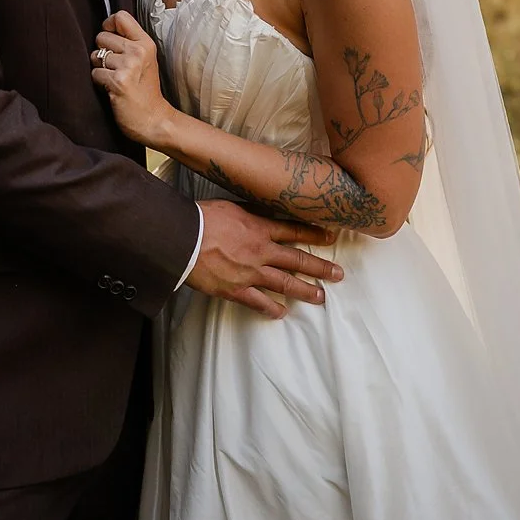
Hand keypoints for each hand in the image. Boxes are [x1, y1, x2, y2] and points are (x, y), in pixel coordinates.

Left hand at [90, 10, 174, 145]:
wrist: (154, 120)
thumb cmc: (146, 90)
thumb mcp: (145, 60)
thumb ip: (129, 42)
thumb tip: (105, 27)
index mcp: (146, 43)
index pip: (120, 16)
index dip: (108, 26)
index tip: (110, 41)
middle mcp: (138, 51)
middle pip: (102, 36)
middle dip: (102, 52)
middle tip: (115, 67)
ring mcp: (128, 66)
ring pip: (95, 56)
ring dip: (100, 68)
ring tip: (114, 78)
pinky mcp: (118, 81)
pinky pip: (95, 73)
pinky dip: (99, 82)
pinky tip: (112, 89)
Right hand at [189, 200, 342, 318]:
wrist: (182, 238)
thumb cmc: (202, 218)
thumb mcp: (231, 207)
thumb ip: (251, 212)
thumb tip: (265, 212)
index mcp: (259, 227)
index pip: (294, 231)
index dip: (314, 235)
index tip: (331, 238)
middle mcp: (260, 251)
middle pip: (297, 260)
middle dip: (320, 267)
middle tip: (338, 274)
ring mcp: (250, 272)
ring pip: (285, 283)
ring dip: (305, 290)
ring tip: (321, 297)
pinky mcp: (236, 289)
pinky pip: (259, 302)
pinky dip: (272, 308)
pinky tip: (282, 312)